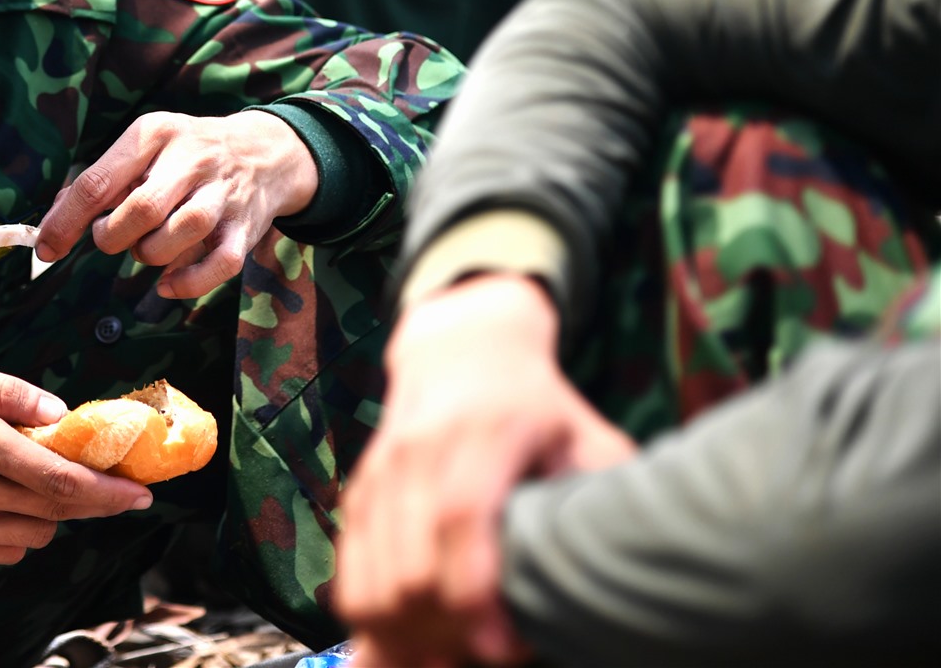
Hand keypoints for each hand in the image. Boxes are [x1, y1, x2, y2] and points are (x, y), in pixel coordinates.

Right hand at [0, 351, 153, 566]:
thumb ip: (11, 391)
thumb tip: (60, 413)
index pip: (58, 479)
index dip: (107, 491)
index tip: (141, 493)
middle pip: (54, 512)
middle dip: (95, 504)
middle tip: (118, 491)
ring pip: (32, 536)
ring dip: (51, 515)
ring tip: (38, 483)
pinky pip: (0, 551)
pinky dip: (17, 531)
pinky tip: (4, 502)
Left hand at [33, 110, 317, 297]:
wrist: (263, 152)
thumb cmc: (184, 155)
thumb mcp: (143, 147)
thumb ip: (100, 182)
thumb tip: (51, 225)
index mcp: (153, 134)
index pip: (99, 183)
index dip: (66, 222)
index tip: (47, 249)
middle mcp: (190, 159)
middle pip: (142, 209)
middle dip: (113, 236)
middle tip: (111, 237)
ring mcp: (223, 194)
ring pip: (182, 232)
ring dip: (150, 253)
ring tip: (145, 248)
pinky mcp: (246, 227)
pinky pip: (220, 264)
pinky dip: (188, 283)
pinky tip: (167, 284)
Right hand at [336, 275, 636, 667]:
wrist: (462, 348)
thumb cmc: (540, 405)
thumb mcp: (589, 437)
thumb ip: (606, 497)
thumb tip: (634, 571)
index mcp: (484, 432)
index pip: (459, 518)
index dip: (473, 595)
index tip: (502, 649)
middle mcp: (420, 450)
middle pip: (408, 564)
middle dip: (439, 632)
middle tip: (479, 660)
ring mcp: (382, 470)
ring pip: (370, 577)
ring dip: (402, 635)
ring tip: (444, 661)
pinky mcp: (361, 489)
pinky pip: (349, 569)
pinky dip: (371, 617)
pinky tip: (406, 643)